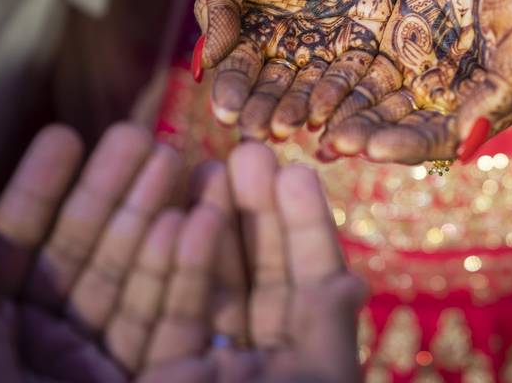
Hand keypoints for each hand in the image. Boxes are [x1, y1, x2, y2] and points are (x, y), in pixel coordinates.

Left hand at [0, 123, 233, 381]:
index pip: (18, 244)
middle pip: (84, 253)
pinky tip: (191, 222)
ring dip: (152, 219)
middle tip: (143, 138)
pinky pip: (165, 324)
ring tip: (174, 160)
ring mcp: (92, 369)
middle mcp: (39, 346)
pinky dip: (182, 273)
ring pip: (129, 279)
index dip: (41, 190)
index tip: (67, 136)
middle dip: (113, 192)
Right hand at [147, 142, 365, 381]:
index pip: (312, 280)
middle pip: (258, 272)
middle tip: (249, 150)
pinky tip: (177, 218)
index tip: (296, 172)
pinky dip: (175, 267)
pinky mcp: (161, 373)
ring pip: (212, 282)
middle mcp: (259, 358)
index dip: (305, 225)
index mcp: (306, 360)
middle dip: (254, 210)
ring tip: (207, 165)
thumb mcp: (318, 377)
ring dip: (211, 223)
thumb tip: (350, 280)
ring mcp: (208, 364)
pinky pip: (168, 315)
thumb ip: (328, 329)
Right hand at [192, 0, 431, 140]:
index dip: (233, 89)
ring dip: (299, 108)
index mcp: (253, 25)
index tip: (226, 112)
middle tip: (256, 133)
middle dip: (264, 107)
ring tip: (287, 128)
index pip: (239, 66)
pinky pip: (352, 71)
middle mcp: (290, 41)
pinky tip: (326, 112)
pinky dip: (340, 92)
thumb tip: (205, 63)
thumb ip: (219, 4)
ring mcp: (329, 41)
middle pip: (275, 84)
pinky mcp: (368, 36)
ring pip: (312, 85)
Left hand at [313, 0, 511, 163]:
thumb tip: (467, 141)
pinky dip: (341, 87)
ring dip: (350, 117)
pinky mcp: (397, 42)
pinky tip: (313, 97)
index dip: (409, 146)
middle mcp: (452, 95)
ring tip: (314, 125)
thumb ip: (502, 88)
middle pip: (405, 127)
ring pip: (379, 104)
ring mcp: (422, 69)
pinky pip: (364, 71)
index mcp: (490, 103)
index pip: (444, 138)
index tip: (374, 150)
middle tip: (335, 143)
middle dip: (370, 136)